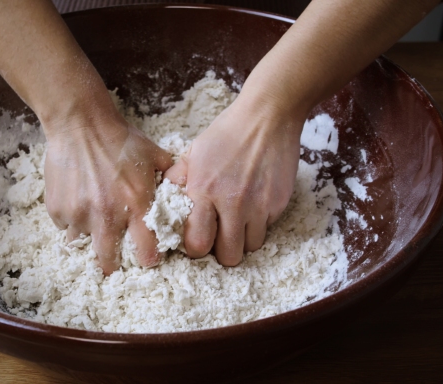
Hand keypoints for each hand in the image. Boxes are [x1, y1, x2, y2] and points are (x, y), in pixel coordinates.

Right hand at [44, 114, 172, 273]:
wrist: (80, 123)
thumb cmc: (119, 138)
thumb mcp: (154, 155)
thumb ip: (171, 177)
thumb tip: (188, 191)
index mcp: (136, 206)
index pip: (146, 253)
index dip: (148, 257)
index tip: (146, 255)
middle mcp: (107, 216)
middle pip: (108, 262)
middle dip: (112, 263)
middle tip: (113, 258)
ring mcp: (79, 215)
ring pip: (82, 244)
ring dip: (89, 236)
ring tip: (92, 218)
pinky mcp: (57, 209)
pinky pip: (64, 226)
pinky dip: (71, 220)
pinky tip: (78, 200)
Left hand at [164, 100, 302, 265]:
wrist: (267, 116)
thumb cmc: (227, 132)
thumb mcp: (194, 152)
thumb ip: (178, 178)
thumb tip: (163, 198)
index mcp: (204, 191)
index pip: (197, 244)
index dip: (196, 248)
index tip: (198, 240)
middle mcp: (232, 203)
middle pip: (228, 256)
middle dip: (222, 252)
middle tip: (220, 237)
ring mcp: (259, 205)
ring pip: (251, 247)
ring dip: (243, 238)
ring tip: (238, 220)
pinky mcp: (278, 203)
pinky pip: (268, 228)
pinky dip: (260, 223)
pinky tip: (255, 203)